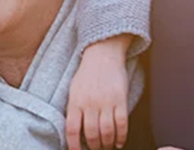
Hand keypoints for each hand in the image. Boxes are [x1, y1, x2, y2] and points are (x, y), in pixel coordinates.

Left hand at [67, 35, 130, 149]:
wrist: (103, 54)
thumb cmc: (87, 73)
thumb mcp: (73, 90)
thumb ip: (73, 109)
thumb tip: (73, 131)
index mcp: (75, 101)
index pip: (72, 130)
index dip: (74, 146)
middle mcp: (90, 103)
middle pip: (91, 133)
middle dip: (94, 146)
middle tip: (95, 149)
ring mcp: (106, 101)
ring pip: (107, 131)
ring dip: (107, 143)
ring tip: (107, 146)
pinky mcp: (120, 99)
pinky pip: (122, 123)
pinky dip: (121, 136)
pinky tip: (119, 142)